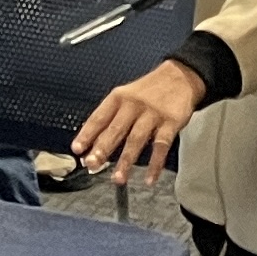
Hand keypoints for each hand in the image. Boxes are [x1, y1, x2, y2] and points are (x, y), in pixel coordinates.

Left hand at [72, 57, 204, 183]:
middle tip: (92, 165)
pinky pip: (161, 146)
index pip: (99, 117)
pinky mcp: (171, 122)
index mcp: (118, 98)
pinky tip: (149, 179)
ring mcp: (152, 114)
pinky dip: (155, 164)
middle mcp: (133, 105)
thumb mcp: (126, 96)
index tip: (77, 149)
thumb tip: (93, 143)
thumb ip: (112, 117)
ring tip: (118, 178)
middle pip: (115, 129)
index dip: (87, 134)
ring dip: (126, 161)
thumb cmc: (148, 91)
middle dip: (102, 149)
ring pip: (136, 139)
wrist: (179, 76)